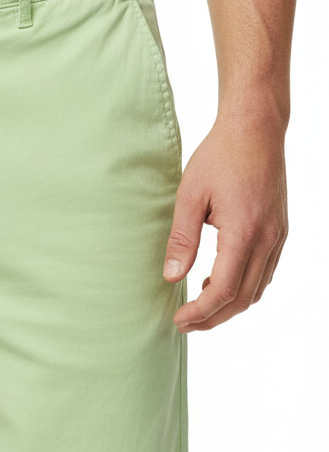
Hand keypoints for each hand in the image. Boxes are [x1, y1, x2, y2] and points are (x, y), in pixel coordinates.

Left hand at [161, 110, 287, 331]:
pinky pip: (266, 273)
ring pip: (257, 290)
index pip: (223, 290)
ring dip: (229, 306)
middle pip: (243, 298)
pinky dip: (245, 288)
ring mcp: (278, 236)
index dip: (200, 312)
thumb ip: (182, 239)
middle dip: (212, 318)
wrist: (256, 129)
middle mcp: (267, 239)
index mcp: (244, 232)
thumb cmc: (220, 156)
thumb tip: (172, 277)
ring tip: (199, 307)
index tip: (178, 319)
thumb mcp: (189, 196)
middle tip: (184, 323)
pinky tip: (220, 283)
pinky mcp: (280, 231)